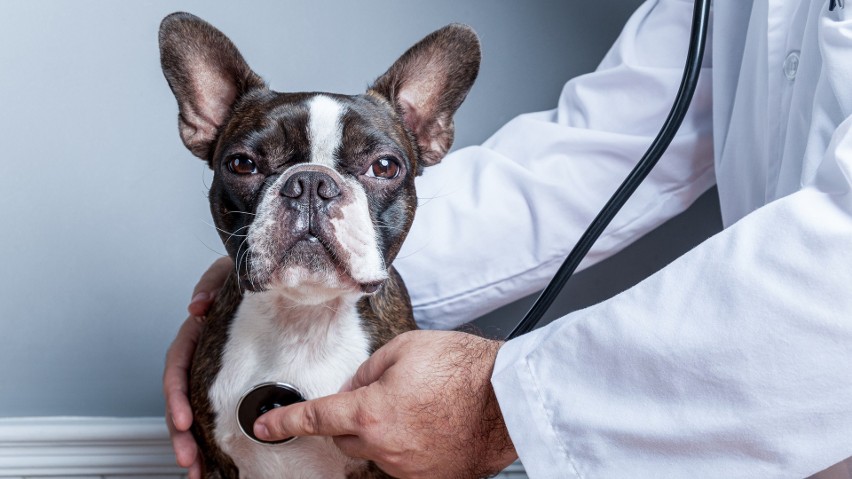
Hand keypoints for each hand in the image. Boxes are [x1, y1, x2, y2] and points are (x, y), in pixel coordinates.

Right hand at [163, 257, 232, 477]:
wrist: (283, 276)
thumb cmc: (253, 276)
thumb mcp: (230, 272)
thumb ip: (211, 282)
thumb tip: (197, 307)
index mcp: (196, 332)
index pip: (177, 365)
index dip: (176, 394)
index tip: (185, 420)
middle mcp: (201, 354)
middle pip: (181, 398)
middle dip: (180, 432)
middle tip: (188, 458)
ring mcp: (213, 369)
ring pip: (194, 410)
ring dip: (191, 443)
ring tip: (196, 470)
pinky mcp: (232, 381)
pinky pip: (216, 410)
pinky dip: (211, 436)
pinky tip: (213, 460)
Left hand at [253, 330, 517, 478]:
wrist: (507, 398)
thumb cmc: (464, 370)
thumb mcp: (405, 349)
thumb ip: (368, 370)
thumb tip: (355, 387)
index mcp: (371, 413)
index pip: (316, 418)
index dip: (285, 422)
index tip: (265, 426)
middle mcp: (385, 448)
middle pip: (346, 438)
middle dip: (353, 419)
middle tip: (383, 394)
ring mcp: (409, 469)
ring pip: (377, 451)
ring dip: (384, 432)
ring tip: (418, 406)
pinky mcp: (432, 478)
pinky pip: (405, 463)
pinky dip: (408, 446)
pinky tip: (430, 425)